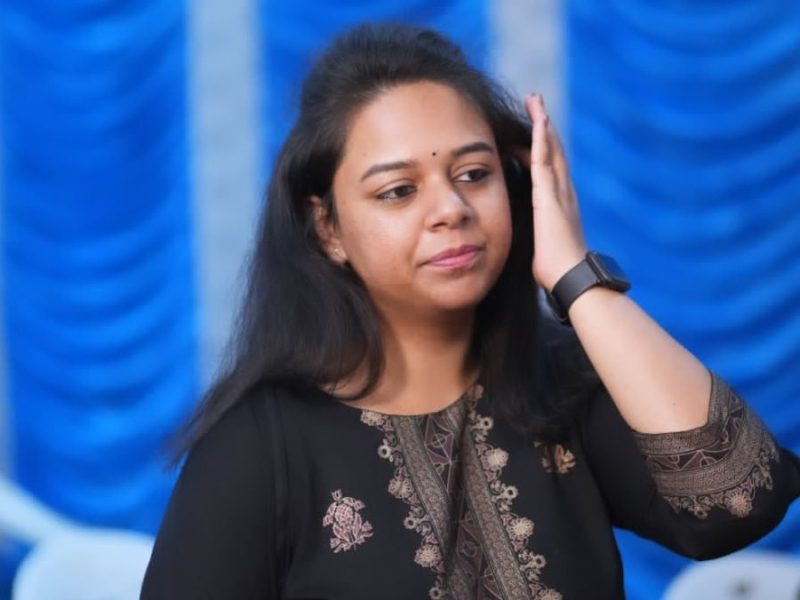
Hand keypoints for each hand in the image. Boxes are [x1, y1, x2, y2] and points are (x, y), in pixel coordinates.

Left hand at [518, 94, 587, 291]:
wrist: (569, 277)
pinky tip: (538, 121)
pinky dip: (542, 139)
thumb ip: (538, 233)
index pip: (550, 167)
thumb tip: (533, 238)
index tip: (532, 131)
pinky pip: (545, 160)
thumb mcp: (543, 244)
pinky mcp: (549, 195)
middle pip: (555, 150)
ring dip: (543, 123)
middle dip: (545, 126)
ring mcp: (558, 192)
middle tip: (537, 103)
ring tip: (535, 101)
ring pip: (551, 148)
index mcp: (560, 203)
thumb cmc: (556, 268)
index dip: (542, 147)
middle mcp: (563, 192)